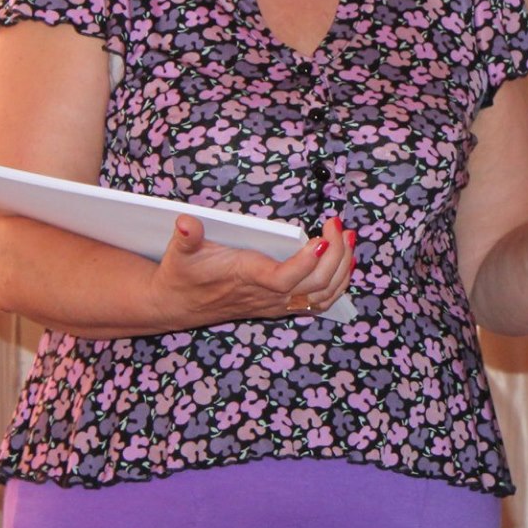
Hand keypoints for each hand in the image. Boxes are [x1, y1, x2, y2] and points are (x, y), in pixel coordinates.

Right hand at [150, 213, 356, 327]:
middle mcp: (267, 295)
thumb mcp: (181, 253)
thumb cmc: (183, 274)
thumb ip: (187, 238)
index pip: (284, 278)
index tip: (323, 238)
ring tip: (349, 238)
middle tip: (339, 226)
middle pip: (314, 285)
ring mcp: (277, 303)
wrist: (177, 305)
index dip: (307, 263)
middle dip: (335, 256)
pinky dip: (338, 284)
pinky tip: (345, 262)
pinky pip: (319, 301)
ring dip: (342, 269)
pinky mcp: (281, 305)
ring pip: (322, 295)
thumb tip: (185, 222)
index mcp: (247, 278)